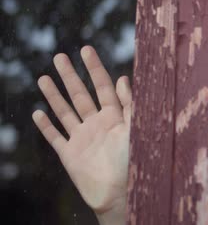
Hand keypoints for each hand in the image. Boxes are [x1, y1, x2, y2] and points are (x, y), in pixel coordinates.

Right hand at [32, 46, 130, 222]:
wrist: (121, 193)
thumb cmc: (135, 160)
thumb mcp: (136, 127)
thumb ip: (129, 103)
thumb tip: (122, 77)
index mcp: (115, 116)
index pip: (103, 86)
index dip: (94, 68)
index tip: (86, 49)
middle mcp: (97, 124)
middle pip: (81, 94)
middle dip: (70, 76)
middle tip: (59, 57)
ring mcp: (82, 138)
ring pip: (65, 111)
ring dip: (54, 95)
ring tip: (43, 77)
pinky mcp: (70, 154)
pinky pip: (55, 137)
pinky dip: (46, 126)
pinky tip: (38, 113)